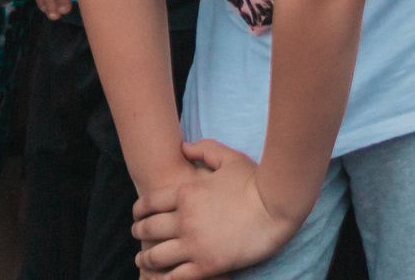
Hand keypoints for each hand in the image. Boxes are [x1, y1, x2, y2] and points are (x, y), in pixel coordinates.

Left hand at [132, 140, 297, 278]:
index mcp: (186, 194)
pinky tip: (160, 277)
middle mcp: (184, 220)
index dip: (138, 211)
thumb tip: (183, 148)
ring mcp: (194, 244)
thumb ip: (204, 149)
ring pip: (156, 256)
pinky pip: (175, 277)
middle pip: (148, 230)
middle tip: (138, 236)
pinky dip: (163, 278)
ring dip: (146, 259)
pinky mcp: (206, 265)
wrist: (277, 207)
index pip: (149, 203)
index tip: (137, 216)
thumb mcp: (229, 157)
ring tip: (143, 261)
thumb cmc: (255, 180)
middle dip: (139, 233)